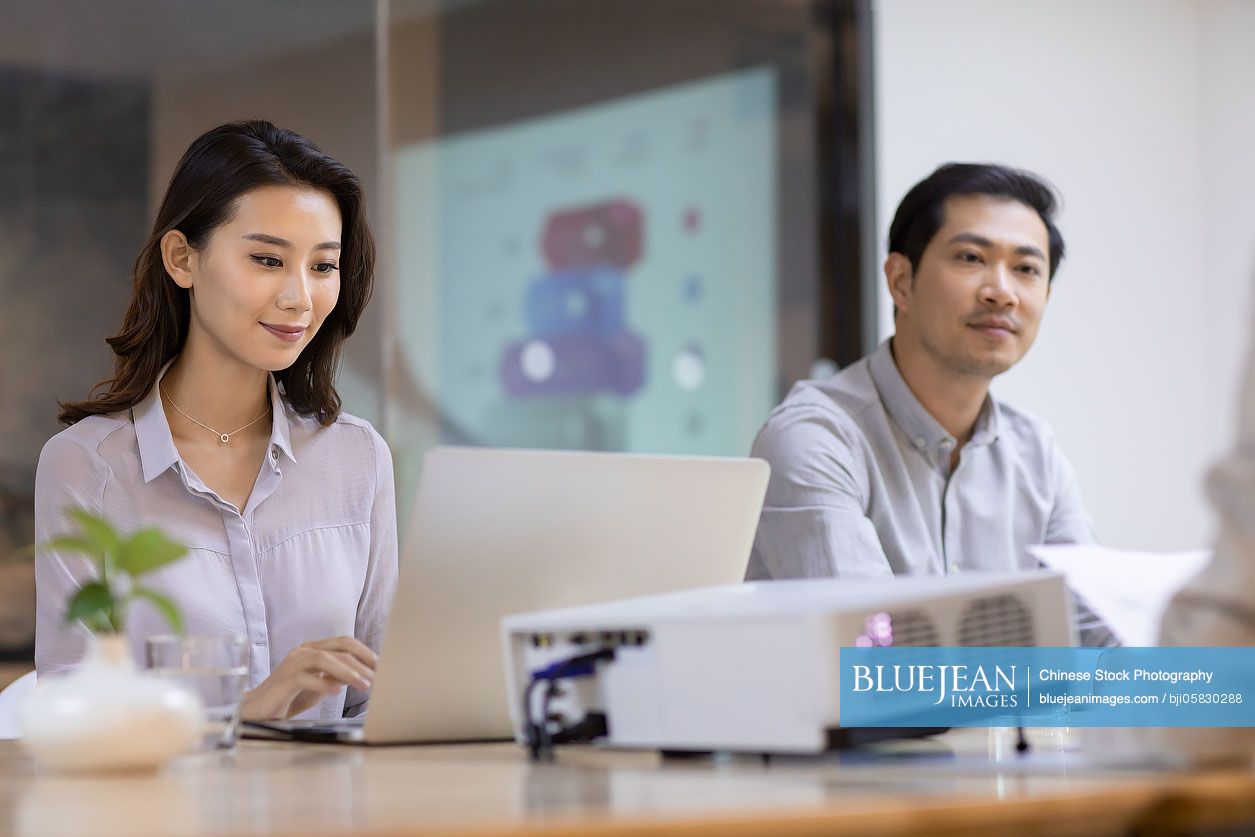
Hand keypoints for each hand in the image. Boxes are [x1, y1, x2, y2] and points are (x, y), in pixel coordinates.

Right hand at [240, 636, 377, 720]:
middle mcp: (303, 651)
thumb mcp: (320, 685)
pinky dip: (323, 684)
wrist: (257, 710)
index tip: (382, 666)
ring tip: (364, 685)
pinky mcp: (283, 681)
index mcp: (313, 649)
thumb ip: (338, 677)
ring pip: (324, 659)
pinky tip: (336, 692)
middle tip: (378, 677)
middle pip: (338, 648)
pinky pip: (305, 678)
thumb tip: (364, 675)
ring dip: (348, 672)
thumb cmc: (289, 697)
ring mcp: (292, 664)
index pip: (344, 642)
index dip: (365, 652)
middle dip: (362, 662)